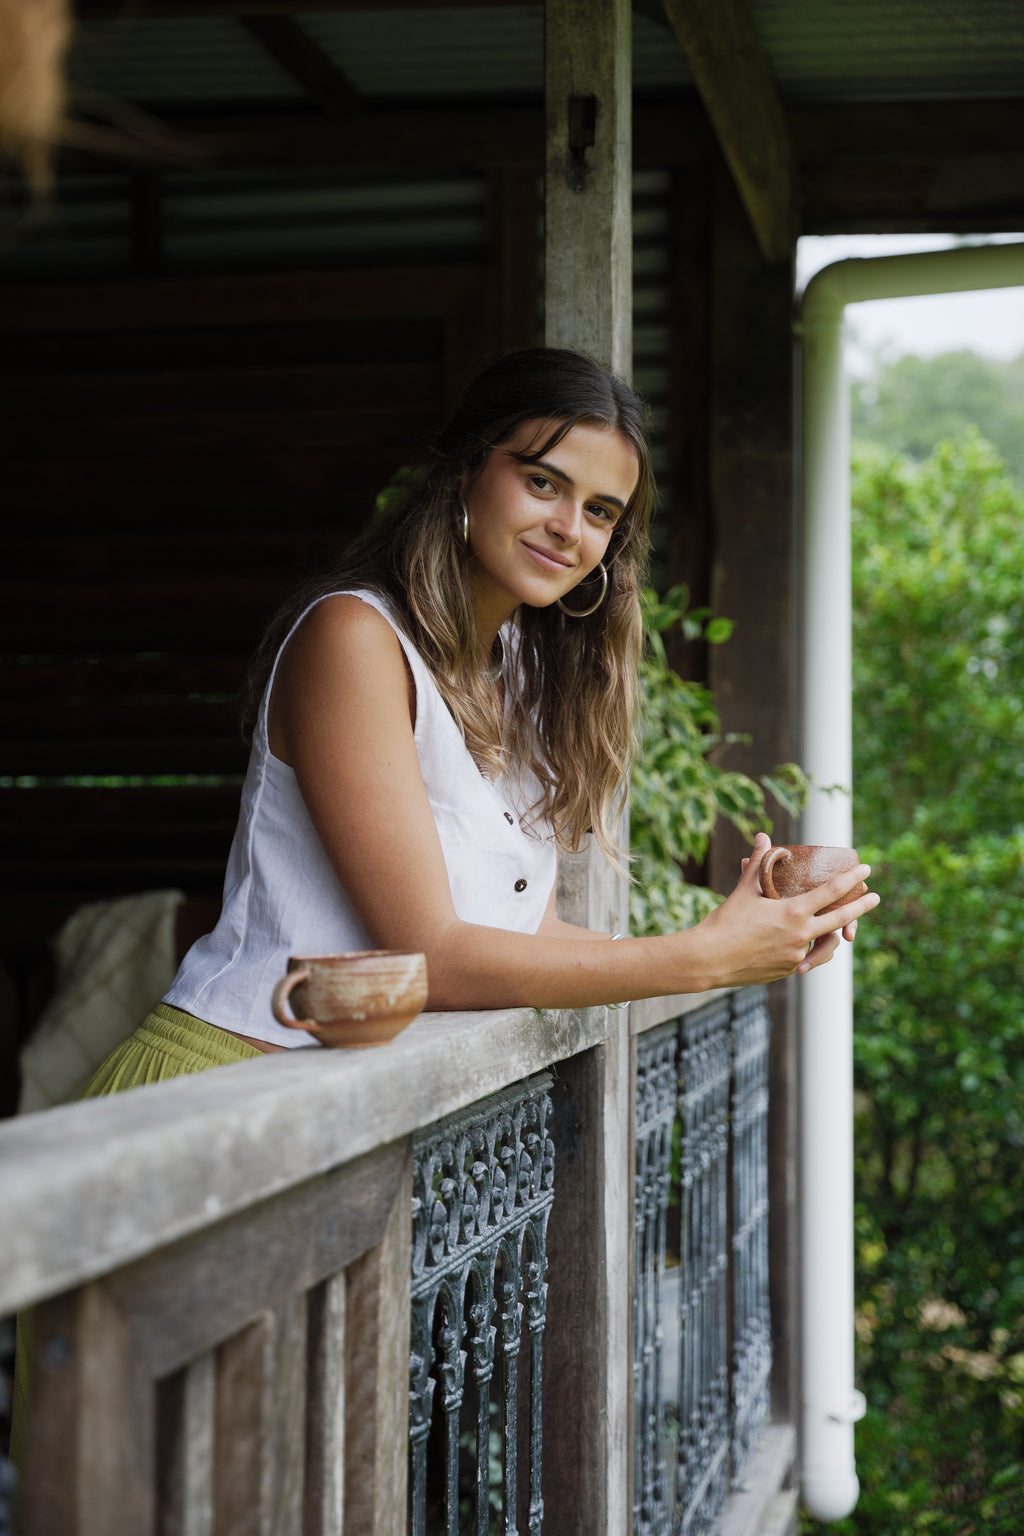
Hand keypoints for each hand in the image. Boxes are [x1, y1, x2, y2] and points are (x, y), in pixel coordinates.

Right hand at [692, 834, 878, 988]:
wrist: (708, 959)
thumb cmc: (725, 921)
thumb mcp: (744, 889)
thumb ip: (758, 863)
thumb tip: (763, 837)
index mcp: (793, 911)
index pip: (832, 891)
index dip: (852, 878)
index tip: (866, 869)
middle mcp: (801, 935)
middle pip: (841, 919)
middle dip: (861, 907)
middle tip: (875, 897)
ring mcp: (796, 955)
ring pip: (825, 944)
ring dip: (833, 935)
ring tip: (841, 930)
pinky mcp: (787, 970)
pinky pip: (806, 957)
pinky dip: (808, 949)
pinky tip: (805, 944)